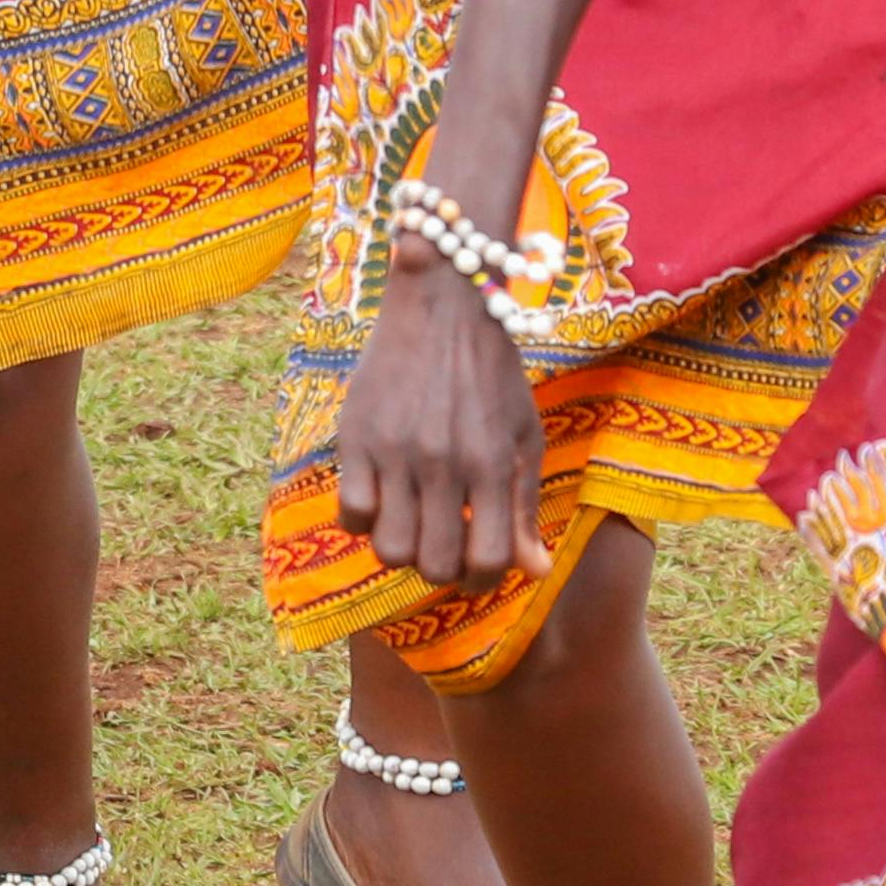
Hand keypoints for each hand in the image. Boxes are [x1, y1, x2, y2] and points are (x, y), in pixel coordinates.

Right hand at [330, 253, 553, 595]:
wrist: (441, 306)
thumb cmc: (492, 374)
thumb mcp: (522, 435)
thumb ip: (524, 506)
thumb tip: (535, 572)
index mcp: (491, 464)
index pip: (487, 560)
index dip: (482, 579)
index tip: (476, 568)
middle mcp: (443, 462)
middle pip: (434, 563)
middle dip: (440, 568)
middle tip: (441, 546)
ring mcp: (395, 451)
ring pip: (389, 548)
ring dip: (401, 549)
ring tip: (409, 525)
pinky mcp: (356, 436)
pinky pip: (350, 513)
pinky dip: (363, 520)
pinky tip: (379, 498)